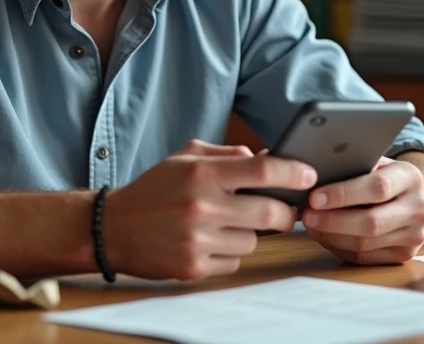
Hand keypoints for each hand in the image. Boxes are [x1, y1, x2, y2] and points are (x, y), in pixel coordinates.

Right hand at [102, 140, 315, 279]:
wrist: (114, 228)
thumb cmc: (154, 189)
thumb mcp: (184, 158)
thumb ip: (225, 155)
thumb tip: (265, 159)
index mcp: (201, 174)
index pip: (262, 171)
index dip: (293, 173)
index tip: (309, 175)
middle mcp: (201, 207)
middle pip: (270, 214)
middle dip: (286, 213)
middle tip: (285, 210)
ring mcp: (198, 241)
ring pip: (253, 241)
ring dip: (249, 233)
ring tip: (224, 223)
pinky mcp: (194, 267)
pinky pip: (234, 261)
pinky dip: (230, 252)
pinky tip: (209, 241)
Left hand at [300, 157, 423, 264]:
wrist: (419, 199)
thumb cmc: (387, 177)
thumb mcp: (377, 162)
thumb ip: (355, 165)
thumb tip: (315, 174)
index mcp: (410, 177)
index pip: (377, 187)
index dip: (343, 194)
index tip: (315, 197)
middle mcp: (418, 208)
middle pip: (372, 222)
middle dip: (333, 221)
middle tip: (307, 216)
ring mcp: (414, 235)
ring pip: (365, 244)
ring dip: (331, 236)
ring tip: (311, 226)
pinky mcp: (404, 255)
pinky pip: (365, 257)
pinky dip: (338, 247)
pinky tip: (324, 236)